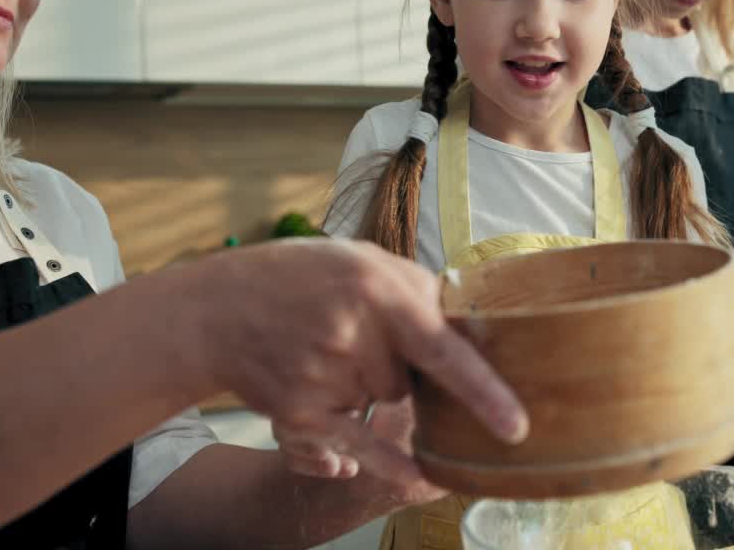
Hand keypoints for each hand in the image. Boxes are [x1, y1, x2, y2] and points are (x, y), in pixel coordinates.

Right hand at [182, 238, 527, 486]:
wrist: (216, 308)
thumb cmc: (299, 276)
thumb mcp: (360, 258)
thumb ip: (415, 286)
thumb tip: (464, 320)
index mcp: (376, 287)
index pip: (441, 347)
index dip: (483, 389)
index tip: (517, 426)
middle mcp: (351, 333)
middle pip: (412, 380)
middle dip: (399, 364)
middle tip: (355, 330)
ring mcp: (323, 376)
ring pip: (384, 401)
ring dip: (371, 386)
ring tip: (327, 348)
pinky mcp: (300, 411)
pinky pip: (359, 443)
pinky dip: (387, 460)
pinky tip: (417, 476)